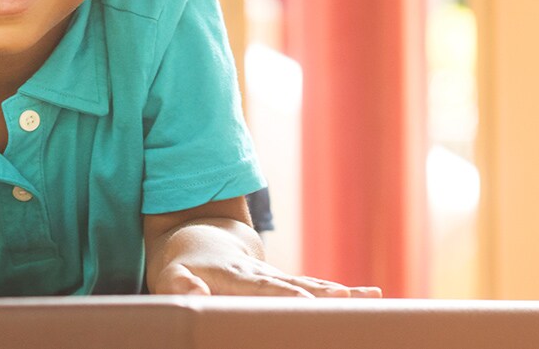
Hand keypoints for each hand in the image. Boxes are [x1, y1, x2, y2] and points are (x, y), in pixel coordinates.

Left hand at [150, 255, 381, 297]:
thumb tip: (192, 294)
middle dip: (319, 294)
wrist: (199, 236)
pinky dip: (340, 294)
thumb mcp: (169, 275)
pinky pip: (314, 288)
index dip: (281, 294)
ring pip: (310, 285)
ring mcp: (274, 278)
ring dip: (338, 293)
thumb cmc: (179, 265)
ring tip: (370, 297)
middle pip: (293, 285)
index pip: (260, 287)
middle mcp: (260, 274)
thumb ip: (180, 285)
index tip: (304, 301)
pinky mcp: (283, 284)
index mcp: (233, 275)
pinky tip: (370, 297)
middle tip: (346, 300)